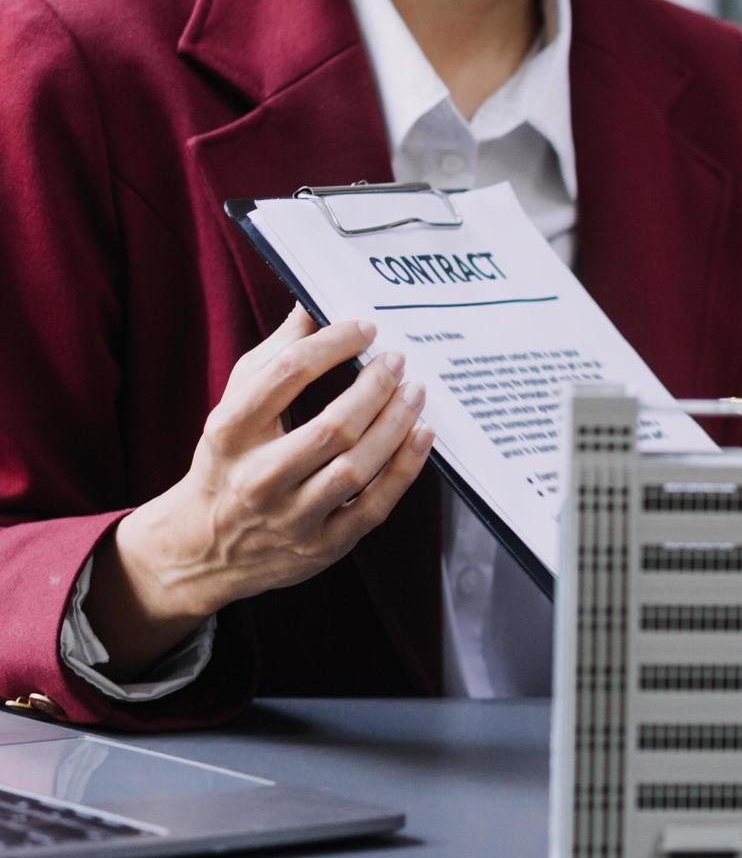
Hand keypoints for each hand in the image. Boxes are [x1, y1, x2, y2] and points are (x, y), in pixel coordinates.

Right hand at [86, 308, 433, 674]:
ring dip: (395, 424)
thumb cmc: (229, 463)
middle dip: (374, 388)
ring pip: (356, 468)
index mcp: (230, 433)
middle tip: (398, 361)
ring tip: (415, 391)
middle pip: (332, 427)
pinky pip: (375, 505)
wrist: (204, 549)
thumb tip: (311, 308)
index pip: (286, 376)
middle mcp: (259, 478)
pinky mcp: (323, 545)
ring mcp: (292, 517)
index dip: (332, 344)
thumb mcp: (233, 409)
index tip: (364, 328)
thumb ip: (272, 359)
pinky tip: (422, 434)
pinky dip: (404, 467)